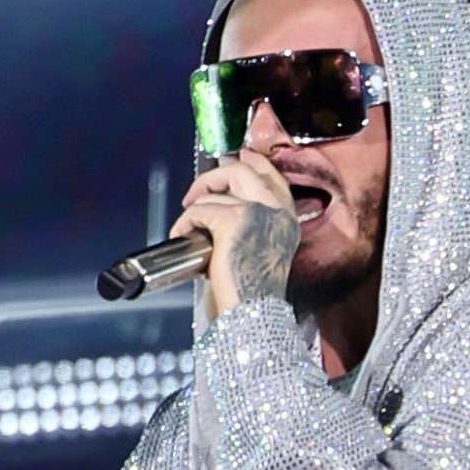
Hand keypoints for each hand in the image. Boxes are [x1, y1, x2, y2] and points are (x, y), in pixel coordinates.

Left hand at [170, 151, 298, 318]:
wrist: (253, 314)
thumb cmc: (251, 292)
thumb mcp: (260, 249)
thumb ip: (254, 223)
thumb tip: (223, 200)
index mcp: (286, 219)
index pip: (271, 175)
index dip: (252, 161)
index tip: (237, 155)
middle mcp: (276, 210)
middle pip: (241, 170)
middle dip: (213, 177)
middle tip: (195, 195)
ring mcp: (256, 212)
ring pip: (214, 194)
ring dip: (194, 212)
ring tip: (190, 233)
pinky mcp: (233, 220)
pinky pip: (199, 210)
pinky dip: (184, 224)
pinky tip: (183, 237)